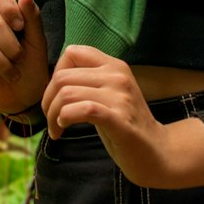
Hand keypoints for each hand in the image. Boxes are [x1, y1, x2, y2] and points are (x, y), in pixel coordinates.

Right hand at [0, 0, 49, 116]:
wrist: (23, 96)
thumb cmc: (33, 65)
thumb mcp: (37, 41)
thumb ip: (32, 16)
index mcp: (7, 10)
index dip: (7, 6)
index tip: (20, 26)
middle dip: (11, 46)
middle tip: (20, 59)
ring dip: (2, 62)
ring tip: (13, 73)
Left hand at [42, 45, 203, 188]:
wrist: (156, 151)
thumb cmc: (125, 124)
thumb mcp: (109, 93)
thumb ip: (89, 80)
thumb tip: (54, 78)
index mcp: (114, 65)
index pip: (72, 52)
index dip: (55, 74)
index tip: (56, 96)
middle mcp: (117, 76)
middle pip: (63, 77)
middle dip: (48, 99)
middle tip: (51, 118)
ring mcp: (120, 96)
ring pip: (67, 93)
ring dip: (53, 114)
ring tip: (56, 127)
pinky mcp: (119, 119)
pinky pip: (83, 110)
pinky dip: (64, 118)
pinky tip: (63, 128)